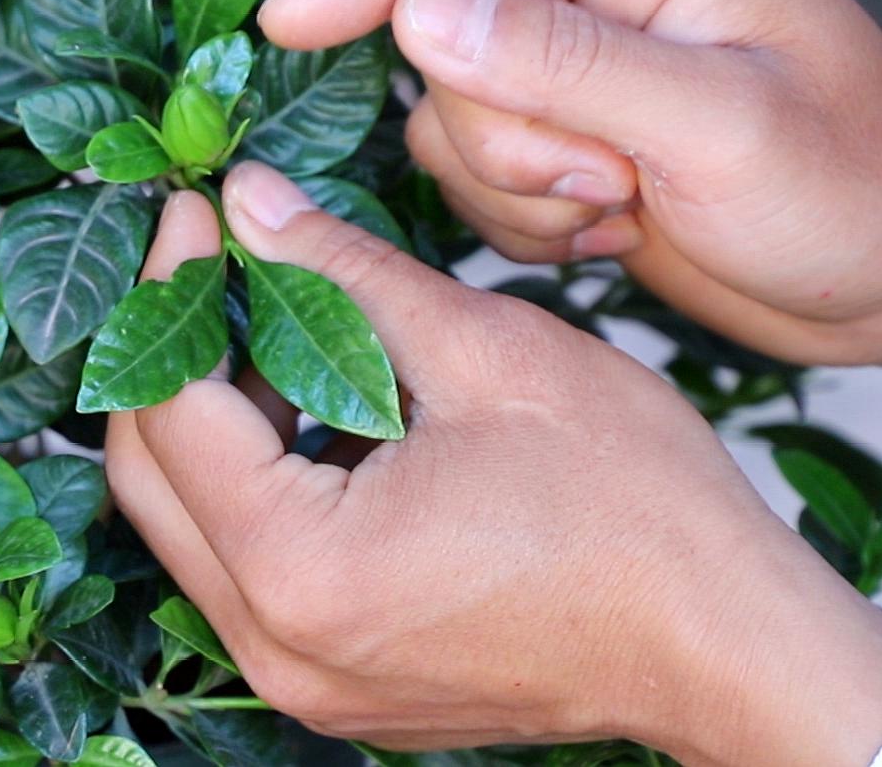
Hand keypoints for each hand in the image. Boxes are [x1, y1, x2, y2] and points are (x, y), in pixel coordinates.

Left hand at [105, 163, 881, 761]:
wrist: (729, 646)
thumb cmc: (636, 506)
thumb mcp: (485, 351)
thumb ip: (344, 270)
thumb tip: (247, 201)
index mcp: (301, 567)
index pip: (170, 409)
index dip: (172, 293)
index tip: (193, 213)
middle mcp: (275, 642)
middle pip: (152, 475)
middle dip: (171, 356)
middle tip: (216, 262)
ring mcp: (298, 675)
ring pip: (189, 522)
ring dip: (214, 417)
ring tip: (280, 326)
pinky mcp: (329, 680)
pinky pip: (242, 567)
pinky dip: (256, 480)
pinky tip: (318, 409)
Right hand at [259, 0, 881, 366]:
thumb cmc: (848, 193)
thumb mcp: (716, 127)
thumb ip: (565, 65)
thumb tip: (419, 14)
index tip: (278, 23)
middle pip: (447, 48)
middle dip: (511, 139)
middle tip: (611, 184)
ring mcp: (580, 57)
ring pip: (451, 121)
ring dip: (521, 190)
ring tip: (624, 207)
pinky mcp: (565, 127)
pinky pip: (475, 174)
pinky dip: (528, 219)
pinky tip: (614, 226)